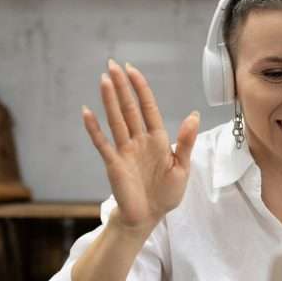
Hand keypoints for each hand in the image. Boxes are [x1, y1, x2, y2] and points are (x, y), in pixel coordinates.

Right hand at [82, 59, 199, 233]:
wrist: (149, 217)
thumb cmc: (166, 194)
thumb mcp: (182, 168)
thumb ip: (186, 142)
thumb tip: (194, 115)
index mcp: (158, 139)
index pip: (147, 107)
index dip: (140, 88)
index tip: (132, 70)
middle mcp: (139, 140)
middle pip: (129, 108)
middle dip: (121, 86)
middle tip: (112, 64)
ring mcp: (125, 150)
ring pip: (116, 120)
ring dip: (109, 100)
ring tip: (103, 80)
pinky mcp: (114, 163)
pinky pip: (102, 143)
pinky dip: (94, 128)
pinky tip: (87, 112)